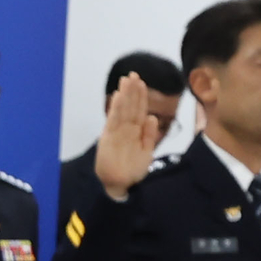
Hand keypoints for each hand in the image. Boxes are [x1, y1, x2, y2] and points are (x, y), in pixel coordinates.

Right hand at [91, 72, 162, 197]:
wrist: (121, 185)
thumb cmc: (134, 170)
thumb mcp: (147, 153)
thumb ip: (149, 136)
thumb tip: (152, 117)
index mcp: (137, 131)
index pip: (139, 110)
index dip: (141, 96)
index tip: (142, 82)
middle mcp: (127, 129)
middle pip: (130, 106)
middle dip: (131, 91)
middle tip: (132, 74)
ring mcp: (117, 132)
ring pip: (122, 110)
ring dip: (124, 95)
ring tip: (125, 81)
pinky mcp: (108, 138)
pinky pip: (113, 121)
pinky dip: (115, 109)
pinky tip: (117, 97)